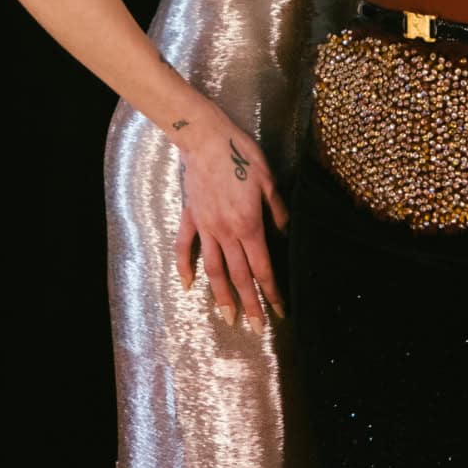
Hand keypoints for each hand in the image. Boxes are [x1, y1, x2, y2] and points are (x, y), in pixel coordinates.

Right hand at [173, 110, 288, 332]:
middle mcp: (225, 232)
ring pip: (213, 270)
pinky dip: (184, 268)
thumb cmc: (241, 154)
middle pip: (239, 276)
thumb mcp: (269, 180)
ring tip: (227, 317)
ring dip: (220, 296)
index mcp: (248, 225)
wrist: (206, 138)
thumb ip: (276, 211)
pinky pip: (185, 247)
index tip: (280, 311)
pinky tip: (187, 285)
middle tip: (257, 329)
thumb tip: (284, 234)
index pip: (262, 267)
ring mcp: (205, 227)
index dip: (272, 292)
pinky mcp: (190, 217)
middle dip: (250, 305)